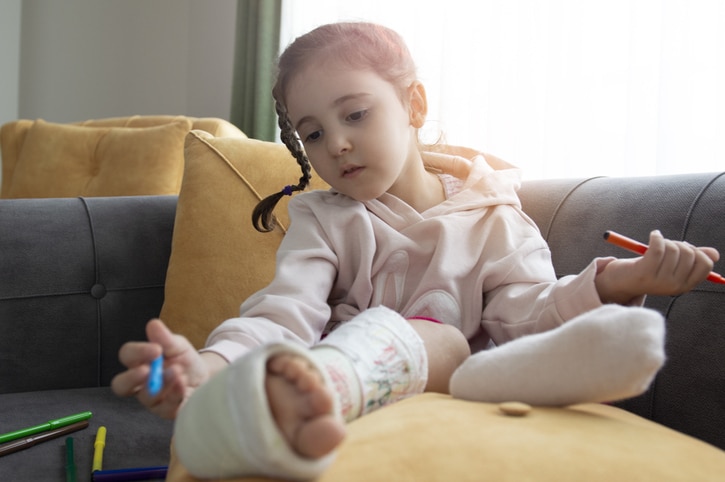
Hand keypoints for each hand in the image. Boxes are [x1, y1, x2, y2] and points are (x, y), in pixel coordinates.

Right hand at [111, 319, 212, 418]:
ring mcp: (152, 399)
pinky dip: (175, 394)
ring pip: (147, 396)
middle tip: (147, 370)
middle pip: (121, 385)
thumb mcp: (178, 346)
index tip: (156, 349)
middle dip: (132, 378)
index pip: (127, 356)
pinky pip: (166, 407)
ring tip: (177, 372)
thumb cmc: (185, 361)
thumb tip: (153, 324)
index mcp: (139, 362)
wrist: (205, 377)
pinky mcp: (166, 411)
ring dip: (162, 383)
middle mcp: (140, 383)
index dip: (137, 352)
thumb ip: (165, 338)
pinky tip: (183, 384)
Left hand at [595, 230, 719, 304]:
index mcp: (684, 285)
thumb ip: (693, 260)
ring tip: (657, 244)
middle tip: (668, 245)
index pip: (705, 265)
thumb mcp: (673, 266)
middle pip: (689, 254)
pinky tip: (654, 236)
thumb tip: (714, 254)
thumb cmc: (649, 270)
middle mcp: (674, 286)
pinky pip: (658, 247)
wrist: (620, 282)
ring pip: (673, 249)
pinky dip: (657, 237)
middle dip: (680, 244)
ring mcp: (659, 280)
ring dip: (666, 240)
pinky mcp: (644, 272)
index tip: (684, 249)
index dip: (697, 252)